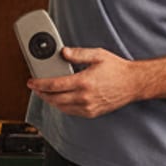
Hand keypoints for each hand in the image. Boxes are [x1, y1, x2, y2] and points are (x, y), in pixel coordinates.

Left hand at [26, 47, 149, 118]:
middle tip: (35, 87)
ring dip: (50, 101)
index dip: (39, 84)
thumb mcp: (97, 55)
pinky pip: (71, 112)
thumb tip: (63, 52)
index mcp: (84, 82)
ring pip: (61, 107)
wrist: (134, 83)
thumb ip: (78, 54)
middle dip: (41, 93)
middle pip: (54, 99)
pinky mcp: (92, 113)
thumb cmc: (117, 69)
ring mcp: (88, 107)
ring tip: (45, 93)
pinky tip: (59, 100)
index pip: (54, 85)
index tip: (31, 82)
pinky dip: (61, 106)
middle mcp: (84, 97)